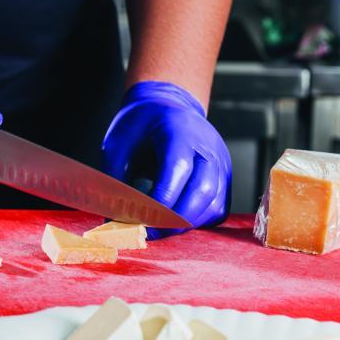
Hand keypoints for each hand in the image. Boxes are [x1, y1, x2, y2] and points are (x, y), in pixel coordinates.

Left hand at [102, 81, 231, 238]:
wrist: (169, 106)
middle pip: (203, 190)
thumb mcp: (119, 143)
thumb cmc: (141, 124)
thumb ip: (117, 178)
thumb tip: (114, 218)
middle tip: (149, 233)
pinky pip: (218, 208)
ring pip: (214, 203)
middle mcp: (207, 146)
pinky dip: (198, 221)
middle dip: (175, 219)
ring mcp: (221, 162)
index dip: (162, 200)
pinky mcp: (225, 177)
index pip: (179, 168)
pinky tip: (176, 222)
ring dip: (187, 224)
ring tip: (160, 230)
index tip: (141, 221)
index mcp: (180, 130)